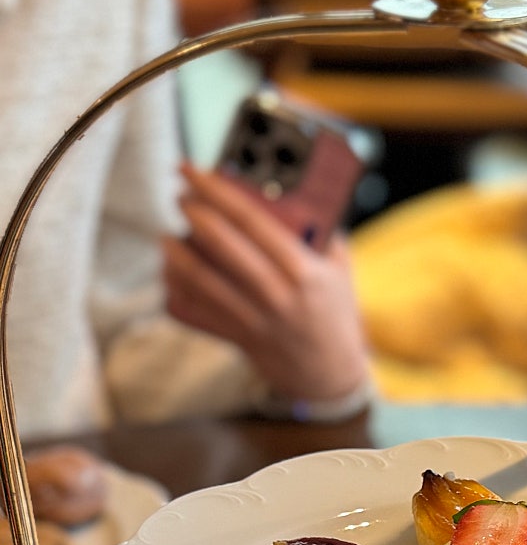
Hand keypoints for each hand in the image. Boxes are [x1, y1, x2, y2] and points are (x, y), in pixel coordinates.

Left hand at [164, 163, 368, 405]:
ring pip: (200, 279)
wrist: (331, 374)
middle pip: (221, 244)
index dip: (216, 190)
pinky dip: (177, 288)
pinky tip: (172, 271)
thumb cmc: (336, 314)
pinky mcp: (238, 337)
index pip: (251, 220)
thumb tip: (289, 192)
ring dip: (176, 252)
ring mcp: (255, 318)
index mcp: (303, 270)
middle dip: (193, 213)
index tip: (193, 170)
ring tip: (168, 235)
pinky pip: (196, 310)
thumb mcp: (340, 269)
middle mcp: (277, 293)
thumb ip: (320, 231)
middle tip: (180, 194)